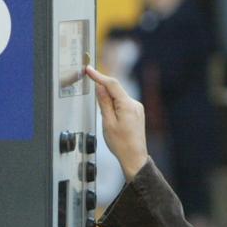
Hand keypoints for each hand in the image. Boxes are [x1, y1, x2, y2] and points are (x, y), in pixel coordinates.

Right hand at [87, 65, 148, 179]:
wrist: (134, 157)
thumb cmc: (121, 144)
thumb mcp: (107, 123)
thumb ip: (104, 103)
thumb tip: (100, 88)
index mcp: (127, 105)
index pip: (112, 84)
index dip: (99, 76)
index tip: (89, 70)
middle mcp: (134, 104)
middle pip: (115, 90)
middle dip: (103, 93)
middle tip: (98, 106)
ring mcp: (137, 108)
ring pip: (119, 98)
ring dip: (109, 102)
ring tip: (109, 122)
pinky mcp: (137, 112)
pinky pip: (123, 104)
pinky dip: (115, 107)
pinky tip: (113, 120)